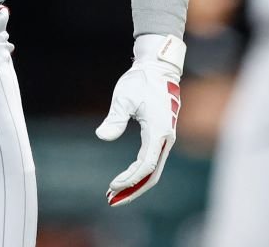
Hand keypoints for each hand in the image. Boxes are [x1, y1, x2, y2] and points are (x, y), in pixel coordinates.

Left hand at [95, 34, 183, 206]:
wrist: (158, 68)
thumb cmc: (140, 80)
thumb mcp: (124, 98)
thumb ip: (114, 118)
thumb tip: (102, 136)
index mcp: (159, 131)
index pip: (146, 165)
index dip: (129, 179)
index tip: (112, 186)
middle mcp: (166, 138)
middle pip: (151, 174)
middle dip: (132, 190)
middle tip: (110, 200)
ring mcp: (166, 138)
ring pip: (153, 170)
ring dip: (135, 184)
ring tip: (114, 194)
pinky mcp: (162, 136)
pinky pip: (152, 161)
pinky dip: (139, 173)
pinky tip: (125, 179)